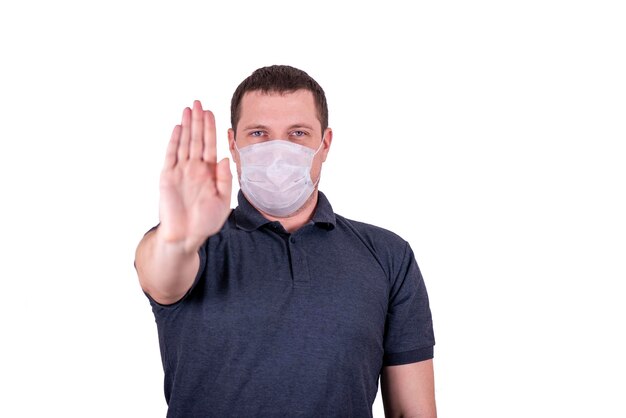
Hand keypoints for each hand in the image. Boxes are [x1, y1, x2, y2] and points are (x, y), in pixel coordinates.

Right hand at [158, 100, 231, 251]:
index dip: (211, 129)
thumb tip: (224, 159)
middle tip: (198, 102)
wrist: (186, 236)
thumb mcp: (222, 201)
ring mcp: (181, 171)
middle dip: (198, 121)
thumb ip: (225, 180)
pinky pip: (171, 155)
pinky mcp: (168, 177)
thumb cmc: (206, 221)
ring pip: (184, 143)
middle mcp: (195, 168)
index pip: (210, 145)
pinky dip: (174, 141)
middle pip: (197, 139)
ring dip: (187, 126)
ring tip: (189, 108)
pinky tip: (178, 128)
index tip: (212, 113)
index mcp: (209, 173)